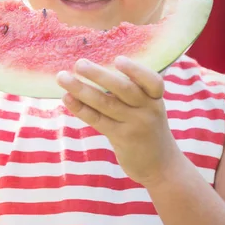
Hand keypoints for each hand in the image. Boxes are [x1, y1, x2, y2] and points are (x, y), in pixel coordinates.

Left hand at [57, 56, 180, 187]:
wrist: (161, 166)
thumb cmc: (148, 127)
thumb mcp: (149, 107)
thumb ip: (132, 90)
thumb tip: (96, 68)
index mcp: (155, 98)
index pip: (152, 81)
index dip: (135, 70)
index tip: (117, 59)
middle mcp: (147, 110)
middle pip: (123, 89)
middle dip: (99, 75)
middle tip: (79, 63)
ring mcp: (134, 125)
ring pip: (105, 104)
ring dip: (81, 89)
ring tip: (62, 77)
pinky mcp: (121, 139)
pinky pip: (97, 120)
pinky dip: (80, 108)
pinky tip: (67, 98)